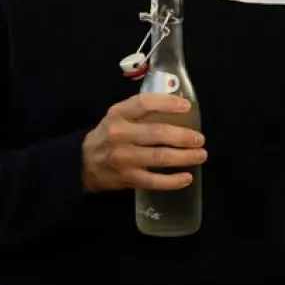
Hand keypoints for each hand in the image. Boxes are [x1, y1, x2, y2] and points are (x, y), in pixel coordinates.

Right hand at [81, 93, 205, 193]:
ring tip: (200, 155)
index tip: (186, 107)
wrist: (83, 163)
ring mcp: (123, 158)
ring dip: (184, 157)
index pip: (144, 103)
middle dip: (183, 136)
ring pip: (159, 157)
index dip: (167, 103)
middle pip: (157, 133)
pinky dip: (173, 181)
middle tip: (200, 139)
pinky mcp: (127, 178)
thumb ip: (141, 110)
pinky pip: (154, 181)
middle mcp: (120, 134)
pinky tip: (187, 178)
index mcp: (118, 114)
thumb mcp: (117, 115)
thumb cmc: (108, 135)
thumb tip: (178, 106)